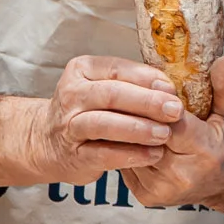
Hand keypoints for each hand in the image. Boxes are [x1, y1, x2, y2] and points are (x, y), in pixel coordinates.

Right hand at [30, 54, 185, 179]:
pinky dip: (130, 155)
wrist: (49, 142)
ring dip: (138, 129)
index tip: (172, 89)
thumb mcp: (104, 87)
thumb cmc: (88, 110)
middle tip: (174, 110)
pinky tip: (152, 155)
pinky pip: (104, 154)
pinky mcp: (74, 155)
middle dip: (147, 102)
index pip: (117, 68)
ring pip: (104, 124)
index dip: (146, 78)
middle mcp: (71, 95)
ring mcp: (69, 126)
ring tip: (164, 134)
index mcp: (81, 70)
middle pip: (111, 94)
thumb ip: (132, 84)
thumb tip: (169, 89)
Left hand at [124, 57, 223, 208]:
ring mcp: (162, 189)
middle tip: (125, 91)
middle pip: (145, 134)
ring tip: (120, 109)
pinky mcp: (147, 196)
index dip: (157, 103)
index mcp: (206, 151)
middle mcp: (183, 175)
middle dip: (136, 112)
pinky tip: (124, 131)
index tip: (153, 87)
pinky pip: (125, 161)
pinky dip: (123, 144)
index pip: (171, 122)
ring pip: (130, 147)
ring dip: (124, 127)